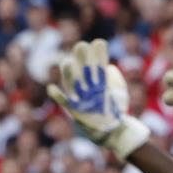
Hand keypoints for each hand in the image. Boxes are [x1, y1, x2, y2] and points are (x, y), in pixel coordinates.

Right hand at [46, 39, 149, 159]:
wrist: (114, 130)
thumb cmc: (117, 110)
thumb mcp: (121, 93)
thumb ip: (117, 80)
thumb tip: (110, 67)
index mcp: (99, 80)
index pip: (97, 63)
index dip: (98, 54)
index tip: (99, 43)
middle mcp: (88, 86)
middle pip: (83, 69)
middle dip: (81, 57)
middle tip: (81, 46)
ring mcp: (81, 97)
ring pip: (72, 82)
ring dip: (69, 73)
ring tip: (67, 63)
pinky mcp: (75, 110)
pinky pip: (63, 102)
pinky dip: (57, 96)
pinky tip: (51, 88)